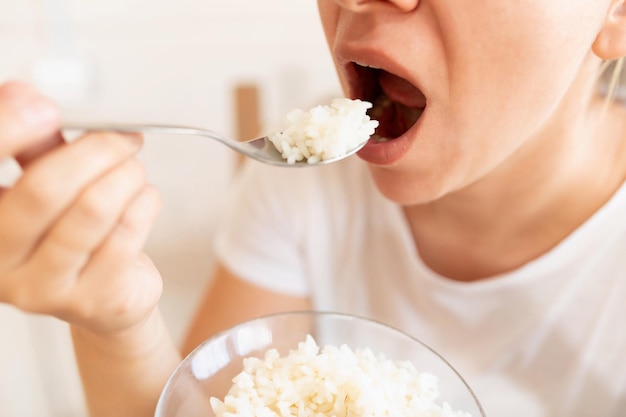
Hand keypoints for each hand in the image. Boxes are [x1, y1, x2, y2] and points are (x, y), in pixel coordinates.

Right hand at [0, 81, 162, 334]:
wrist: (101, 295)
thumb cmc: (68, 235)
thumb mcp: (42, 185)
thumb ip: (33, 146)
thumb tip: (24, 96)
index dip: (8, 128)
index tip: (44, 108)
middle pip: (44, 189)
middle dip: (96, 151)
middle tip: (122, 139)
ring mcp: (42, 289)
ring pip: (92, 210)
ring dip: (126, 177)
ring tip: (134, 170)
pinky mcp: (90, 300)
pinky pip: (126, 235)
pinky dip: (145, 204)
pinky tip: (145, 199)